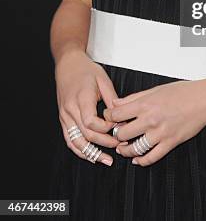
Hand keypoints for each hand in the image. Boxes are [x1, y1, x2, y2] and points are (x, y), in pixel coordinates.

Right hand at [55, 49, 123, 165]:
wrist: (68, 64)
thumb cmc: (86, 70)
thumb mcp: (103, 79)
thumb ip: (112, 99)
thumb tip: (121, 117)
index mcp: (81, 98)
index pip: (91, 122)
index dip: (106, 129)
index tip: (118, 128)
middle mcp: (70, 110)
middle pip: (86, 134)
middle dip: (104, 143)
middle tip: (119, 147)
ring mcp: (65, 116)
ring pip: (76, 141)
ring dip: (91, 153)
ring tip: (106, 160)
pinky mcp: (63, 119)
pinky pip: (69, 139)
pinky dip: (80, 150)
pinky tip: (91, 156)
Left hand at [103, 78, 205, 165]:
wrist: (204, 100)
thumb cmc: (182, 92)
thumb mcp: (155, 89)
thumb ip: (134, 98)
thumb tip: (116, 103)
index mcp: (145, 103)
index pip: (116, 114)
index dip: (109, 117)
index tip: (109, 119)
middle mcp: (150, 119)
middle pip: (122, 134)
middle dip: (116, 135)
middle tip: (117, 134)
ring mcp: (160, 133)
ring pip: (134, 148)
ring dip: (126, 151)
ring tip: (124, 149)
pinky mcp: (170, 143)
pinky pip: (152, 157)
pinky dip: (142, 161)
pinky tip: (137, 160)